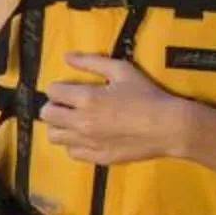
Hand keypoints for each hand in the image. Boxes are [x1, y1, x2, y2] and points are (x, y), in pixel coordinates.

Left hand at [39, 53, 192, 165]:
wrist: (168, 127)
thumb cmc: (147, 95)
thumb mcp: (121, 70)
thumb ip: (91, 62)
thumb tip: (67, 56)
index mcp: (86, 98)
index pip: (52, 91)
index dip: (58, 88)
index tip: (68, 88)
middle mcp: (81, 122)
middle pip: (47, 114)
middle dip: (54, 106)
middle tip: (68, 104)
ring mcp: (88, 143)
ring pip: (54, 136)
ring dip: (59, 126)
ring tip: (73, 121)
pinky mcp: (97, 157)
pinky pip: (71, 152)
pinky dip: (74, 143)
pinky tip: (86, 136)